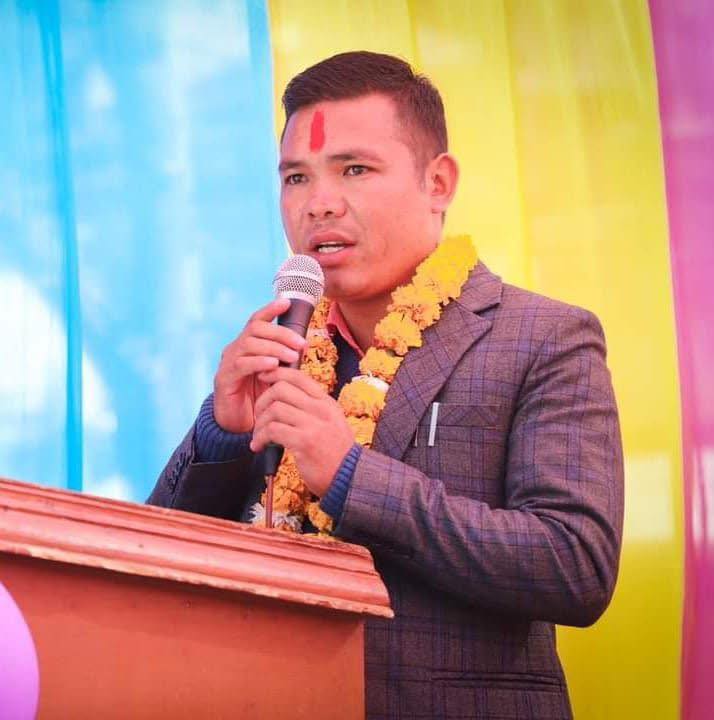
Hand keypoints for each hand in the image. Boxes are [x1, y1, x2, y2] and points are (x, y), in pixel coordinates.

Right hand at [212, 298, 306, 432]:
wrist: (237, 424)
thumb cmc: (258, 397)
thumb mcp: (274, 374)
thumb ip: (283, 359)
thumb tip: (303, 345)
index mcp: (247, 345)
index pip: (257, 321)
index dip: (270, 309)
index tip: (286, 303)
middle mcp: (235, 349)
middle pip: (256, 329)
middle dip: (281, 334)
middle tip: (301, 344)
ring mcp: (228, 363)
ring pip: (250, 344)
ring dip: (274, 348)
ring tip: (292, 356)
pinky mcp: (224, 378)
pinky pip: (242, 364)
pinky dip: (259, 362)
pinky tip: (273, 365)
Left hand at [249, 367, 355, 496]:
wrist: (349, 477)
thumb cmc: (335, 453)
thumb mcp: (331, 422)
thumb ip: (313, 408)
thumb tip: (286, 396)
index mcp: (326, 402)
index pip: (297, 376)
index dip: (275, 374)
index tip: (263, 379)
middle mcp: (321, 409)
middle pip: (281, 389)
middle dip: (262, 401)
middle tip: (258, 416)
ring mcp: (314, 424)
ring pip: (274, 409)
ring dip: (259, 423)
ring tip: (258, 436)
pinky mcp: (304, 442)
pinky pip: (272, 430)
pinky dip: (260, 437)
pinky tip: (259, 446)